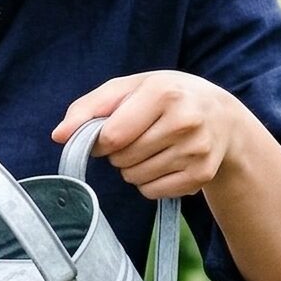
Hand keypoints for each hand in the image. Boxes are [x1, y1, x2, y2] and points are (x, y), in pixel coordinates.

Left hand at [53, 72, 250, 199]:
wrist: (222, 117)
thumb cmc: (165, 98)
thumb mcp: (129, 89)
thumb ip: (89, 108)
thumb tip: (58, 136)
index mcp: (164, 93)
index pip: (111, 136)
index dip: (99, 141)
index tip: (105, 135)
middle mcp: (185, 121)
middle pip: (122, 159)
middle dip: (119, 152)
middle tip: (138, 136)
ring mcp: (196, 151)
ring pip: (134, 178)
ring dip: (133, 168)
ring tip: (153, 147)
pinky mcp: (201, 175)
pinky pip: (151, 191)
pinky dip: (149, 182)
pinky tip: (166, 162)